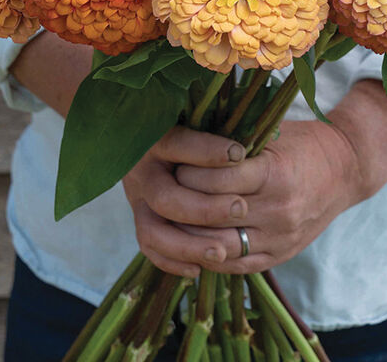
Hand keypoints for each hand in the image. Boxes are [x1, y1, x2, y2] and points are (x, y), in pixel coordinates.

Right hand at [122, 126, 251, 277]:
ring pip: (153, 230)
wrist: (147, 139)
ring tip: (222, 251)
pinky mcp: (142, 219)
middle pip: (166, 196)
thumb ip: (219, 124)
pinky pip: (150, 248)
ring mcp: (138, 199)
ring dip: (188, 244)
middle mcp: (143, 170)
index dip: (207, 151)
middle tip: (240, 208)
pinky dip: (173, 261)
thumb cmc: (198, 125)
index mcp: (155, 137)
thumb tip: (248, 139)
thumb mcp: (203, 118)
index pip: (178, 143)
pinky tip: (199, 269)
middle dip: (204, 208)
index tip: (239, 154)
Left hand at [176, 120, 360, 273]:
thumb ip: (233, 144)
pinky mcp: (279, 256)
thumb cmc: (303, 143)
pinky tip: (191, 239)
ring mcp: (279, 239)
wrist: (346, 169)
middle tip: (165, 187)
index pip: (218, 179)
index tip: (174, 160)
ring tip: (172, 215)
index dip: (190, 171)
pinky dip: (208, 254)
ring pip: (218, 246)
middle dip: (183, 201)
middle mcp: (278, 211)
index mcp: (275, 174)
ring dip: (189, 234)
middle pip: (214, 214)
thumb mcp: (272, 134)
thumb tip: (184, 138)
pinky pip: (234, 265)